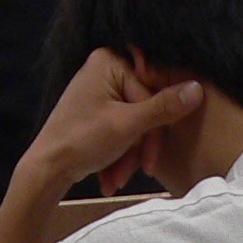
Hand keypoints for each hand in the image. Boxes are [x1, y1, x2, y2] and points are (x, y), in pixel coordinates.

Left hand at [21, 48, 203, 196]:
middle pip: (142, 110)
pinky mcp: (95, 111)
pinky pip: (119, 130)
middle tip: (136, 172)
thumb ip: (164, 108)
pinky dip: (118, 155)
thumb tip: (197, 88)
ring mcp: (98, 91)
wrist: (44, 171)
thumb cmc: (80, 141)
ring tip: (116, 180)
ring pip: (131, 124)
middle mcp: (104, 70)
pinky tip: (109, 177)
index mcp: (109, 62)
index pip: (151, 93)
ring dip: (128, 156)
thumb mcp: (127, 126)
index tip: (152, 158)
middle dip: (138, 148)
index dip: (155, 129)